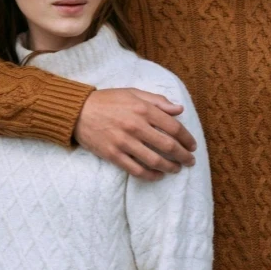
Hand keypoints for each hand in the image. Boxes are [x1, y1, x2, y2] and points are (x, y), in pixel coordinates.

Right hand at [73, 88, 197, 181]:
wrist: (78, 112)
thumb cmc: (107, 101)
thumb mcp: (133, 93)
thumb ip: (157, 101)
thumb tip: (179, 110)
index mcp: (142, 109)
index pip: (173, 127)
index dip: (187, 138)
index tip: (192, 145)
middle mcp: (135, 126)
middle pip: (168, 146)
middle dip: (183, 156)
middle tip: (190, 161)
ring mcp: (124, 142)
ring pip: (154, 160)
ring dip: (170, 167)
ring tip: (176, 169)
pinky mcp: (113, 155)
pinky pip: (137, 170)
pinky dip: (151, 176)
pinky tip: (158, 176)